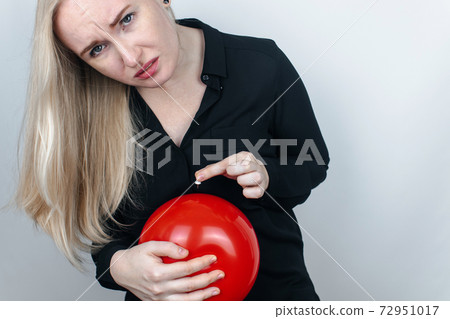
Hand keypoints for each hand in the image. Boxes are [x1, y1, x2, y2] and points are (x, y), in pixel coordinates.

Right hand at [109, 241, 224, 300]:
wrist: (120, 271)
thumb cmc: (135, 257)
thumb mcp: (150, 246)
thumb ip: (169, 247)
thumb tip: (186, 252)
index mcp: (158, 273)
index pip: (186, 268)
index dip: (201, 263)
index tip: (212, 258)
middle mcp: (159, 288)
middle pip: (189, 286)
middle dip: (207, 280)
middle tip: (220, 274)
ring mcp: (158, 299)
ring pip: (186, 301)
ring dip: (203, 296)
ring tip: (216, 290)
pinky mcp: (158, 304)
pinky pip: (178, 306)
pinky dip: (191, 304)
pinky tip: (201, 300)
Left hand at [195, 151, 268, 198]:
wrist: (262, 173)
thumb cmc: (241, 169)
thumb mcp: (227, 165)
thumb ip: (213, 170)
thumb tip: (198, 175)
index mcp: (244, 156)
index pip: (225, 163)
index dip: (212, 171)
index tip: (200, 177)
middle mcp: (254, 164)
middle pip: (241, 168)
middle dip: (236, 173)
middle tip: (236, 174)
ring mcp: (260, 176)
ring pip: (246, 180)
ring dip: (242, 182)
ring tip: (243, 180)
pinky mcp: (262, 188)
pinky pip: (252, 193)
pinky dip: (247, 193)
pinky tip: (248, 188)